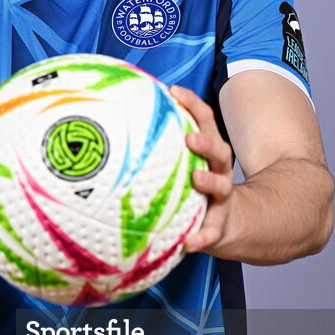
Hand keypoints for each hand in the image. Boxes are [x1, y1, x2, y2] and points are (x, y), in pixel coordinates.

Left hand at [169, 85, 234, 255]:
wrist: (225, 224)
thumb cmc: (191, 187)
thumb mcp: (179, 164)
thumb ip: (154, 147)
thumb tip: (109, 125)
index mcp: (207, 151)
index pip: (204, 121)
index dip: (192, 104)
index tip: (174, 91)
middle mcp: (218, 170)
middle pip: (219, 150)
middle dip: (206, 141)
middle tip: (190, 138)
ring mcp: (221, 199)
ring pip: (222, 186)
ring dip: (210, 180)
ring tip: (196, 177)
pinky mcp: (218, 226)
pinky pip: (211, 233)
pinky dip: (201, 238)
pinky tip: (188, 243)